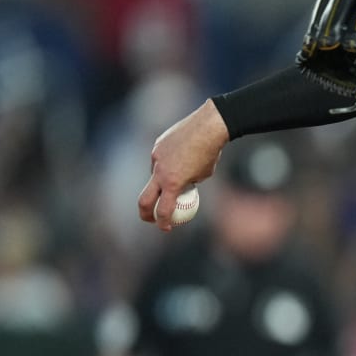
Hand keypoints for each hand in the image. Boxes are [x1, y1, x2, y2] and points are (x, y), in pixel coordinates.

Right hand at [138, 99, 229, 229]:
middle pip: (144, 200)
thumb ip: (188, 183)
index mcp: (173, 183)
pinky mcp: (156, 146)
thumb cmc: (210, 153)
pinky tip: (181, 152)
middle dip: (145, 213)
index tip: (166, 228)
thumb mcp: (202, 175)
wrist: (207, 127)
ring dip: (163, 180)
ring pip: (154, 176)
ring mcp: (155, 158)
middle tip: (152, 219)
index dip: (163, 223)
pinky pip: (158, 160)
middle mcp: (160, 172)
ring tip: (184, 167)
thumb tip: (182, 189)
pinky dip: (167, 162)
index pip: (163, 211)